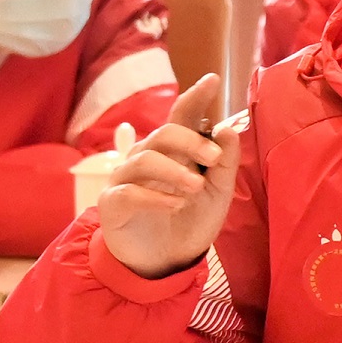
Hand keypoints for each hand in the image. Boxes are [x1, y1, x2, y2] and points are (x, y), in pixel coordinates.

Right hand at [98, 73, 240, 278]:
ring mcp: (126, 177)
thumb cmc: (190, 220)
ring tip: (194, 189)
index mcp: (174, 150)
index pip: (182, 116)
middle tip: (213, 160)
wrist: (165, 262)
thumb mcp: (218, 194)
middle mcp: (147, 156)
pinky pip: (130, 191)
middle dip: (191, 142)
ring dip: (174, 171)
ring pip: (145, 158)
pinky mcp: (113, 202)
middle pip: (164, 133)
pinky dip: (156, 197)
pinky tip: (175, 205)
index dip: (195, 96)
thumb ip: (224, 164)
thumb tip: (229, 129)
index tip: (213, 80)